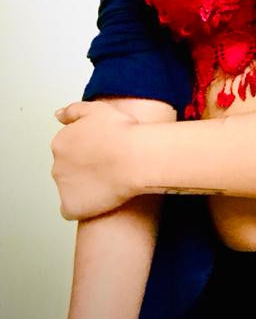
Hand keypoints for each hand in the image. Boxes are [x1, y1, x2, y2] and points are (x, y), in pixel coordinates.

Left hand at [51, 102, 140, 220]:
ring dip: (85, 186)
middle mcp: (57, 166)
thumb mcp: (97, 109)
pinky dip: (85, 206)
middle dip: (83, 168)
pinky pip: (74, 209)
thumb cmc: (122, 133)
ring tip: (109, 181)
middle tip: (107, 165)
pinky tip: (102, 198)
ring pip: (71, 189)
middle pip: (67, 169)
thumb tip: (58, 115)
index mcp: (60, 143)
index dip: (87, 150)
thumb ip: (73, 111)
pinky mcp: (72, 207)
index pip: (66, 149)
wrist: (136, 158)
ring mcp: (63, 188)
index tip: (103, 150)